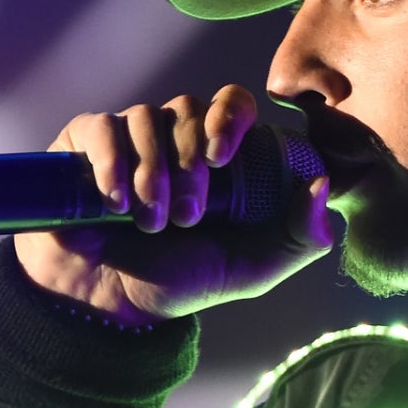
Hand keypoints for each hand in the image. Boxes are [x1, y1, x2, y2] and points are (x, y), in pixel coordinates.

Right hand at [13, 85, 333, 322]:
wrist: (108, 304)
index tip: (220, 159)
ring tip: (150, 224)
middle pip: (191, 108)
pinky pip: (103, 127)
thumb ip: (301, 238)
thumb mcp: (253, 270)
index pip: (234, 103)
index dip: (230, 118)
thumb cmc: (179, 281)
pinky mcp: (86, 142)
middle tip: (186, 218)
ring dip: (153, 173)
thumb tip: (321, 183)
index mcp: (218, 155)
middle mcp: (175, 137)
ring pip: (147, 117)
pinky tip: (115, 201)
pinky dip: (111, 161)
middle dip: (190, 163)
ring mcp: (130, 136)